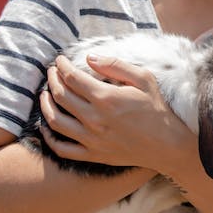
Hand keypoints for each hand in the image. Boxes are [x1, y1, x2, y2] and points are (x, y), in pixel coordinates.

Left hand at [39, 54, 192, 173]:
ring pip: (55, 120)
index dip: (62, 66)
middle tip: (52, 72)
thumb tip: (89, 58)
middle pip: (60, 96)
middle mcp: (94, 119)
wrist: (167, 145)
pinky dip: (49, 137)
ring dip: (45, 104)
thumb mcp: (143, 79)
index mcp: (106, 98)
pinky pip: (62, 148)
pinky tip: (46, 126)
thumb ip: (115, 65)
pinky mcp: (92, 155)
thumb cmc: (157, 109)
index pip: (72, 77)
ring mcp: (91, 139)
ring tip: (45, 94)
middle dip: (52, 80)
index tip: (60, 60)